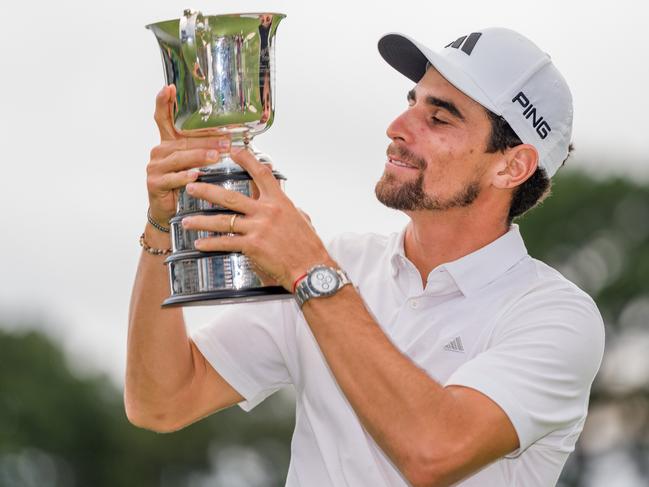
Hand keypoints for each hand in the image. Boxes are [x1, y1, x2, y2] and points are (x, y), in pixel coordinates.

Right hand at [146, 85, 230, 224]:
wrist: (168, 212)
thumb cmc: (184, 186)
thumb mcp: (195, 165)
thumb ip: (206, 151)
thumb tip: (234, 142)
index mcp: (168, 143)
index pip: (163, 118)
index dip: (164, 102)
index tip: (169, 88)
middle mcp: (159, 152)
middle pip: (182, 141)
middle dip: (205, 140)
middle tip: (225, 142)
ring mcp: (155, 167)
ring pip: (179, 157)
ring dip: (199, 157)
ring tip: (215, 157)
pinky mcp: (155, 183)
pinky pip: (172, 178)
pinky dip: (185, 176)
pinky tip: (195, 175)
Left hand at [180, 148, 333, 289]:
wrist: (311, 268)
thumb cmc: (309, 248)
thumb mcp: (302, 220)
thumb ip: (290, 210)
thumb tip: (287, 204)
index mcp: (280, 202)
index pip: (261, 174)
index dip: (246, 160)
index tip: (234, 151)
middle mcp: (267, 212)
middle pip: (230, 196)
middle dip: (207, 191)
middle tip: (192, 186)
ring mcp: (258, 228)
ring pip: (223, 220)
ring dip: (201, 220)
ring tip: (187, 221)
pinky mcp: (253, 246)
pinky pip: (226, 242)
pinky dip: (211, 243)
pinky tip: (200, 243)